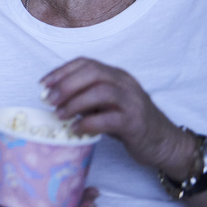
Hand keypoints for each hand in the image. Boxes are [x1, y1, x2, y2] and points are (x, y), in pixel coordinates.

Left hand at [40, 57, 193, 173]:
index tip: (42, 84)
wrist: (164, 143)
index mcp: (116, 75)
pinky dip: (88, 123)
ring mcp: (133, 102)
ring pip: (101, 92)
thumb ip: (85, 98)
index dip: (61, 71)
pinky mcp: (136, 122)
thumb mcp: (105, 105)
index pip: (86, 63)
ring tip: (59, 115)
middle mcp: (126, 83)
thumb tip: (53, 98)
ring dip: (75, 103)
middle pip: (93, 73)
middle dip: (66, 84)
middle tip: (48, 100)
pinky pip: (110, 118)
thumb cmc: (129, 122)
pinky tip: (76, 129)